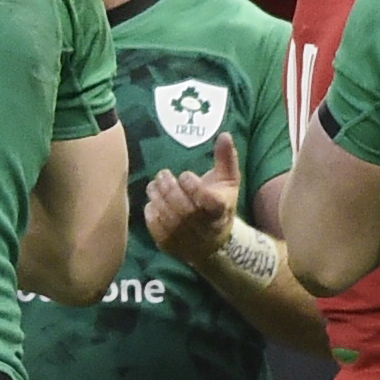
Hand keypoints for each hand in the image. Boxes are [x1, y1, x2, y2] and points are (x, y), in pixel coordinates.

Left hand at [144, 132, 242, 265]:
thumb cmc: (219, 204)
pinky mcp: (170, 245)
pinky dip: (151, 212)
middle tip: (162, 174)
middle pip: (183, 208)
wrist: (212, 242)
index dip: (193, 185)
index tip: (185, 175)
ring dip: (157, 197)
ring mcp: (187, 238)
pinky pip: (156, 227)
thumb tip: (225, 134)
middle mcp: (204, 228)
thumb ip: (226, 158)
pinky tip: (153, 201)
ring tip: (154, 184)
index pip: (207, 200)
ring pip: (167, 217)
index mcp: (220, 211)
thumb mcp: (228, 181)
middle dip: (169, 188)